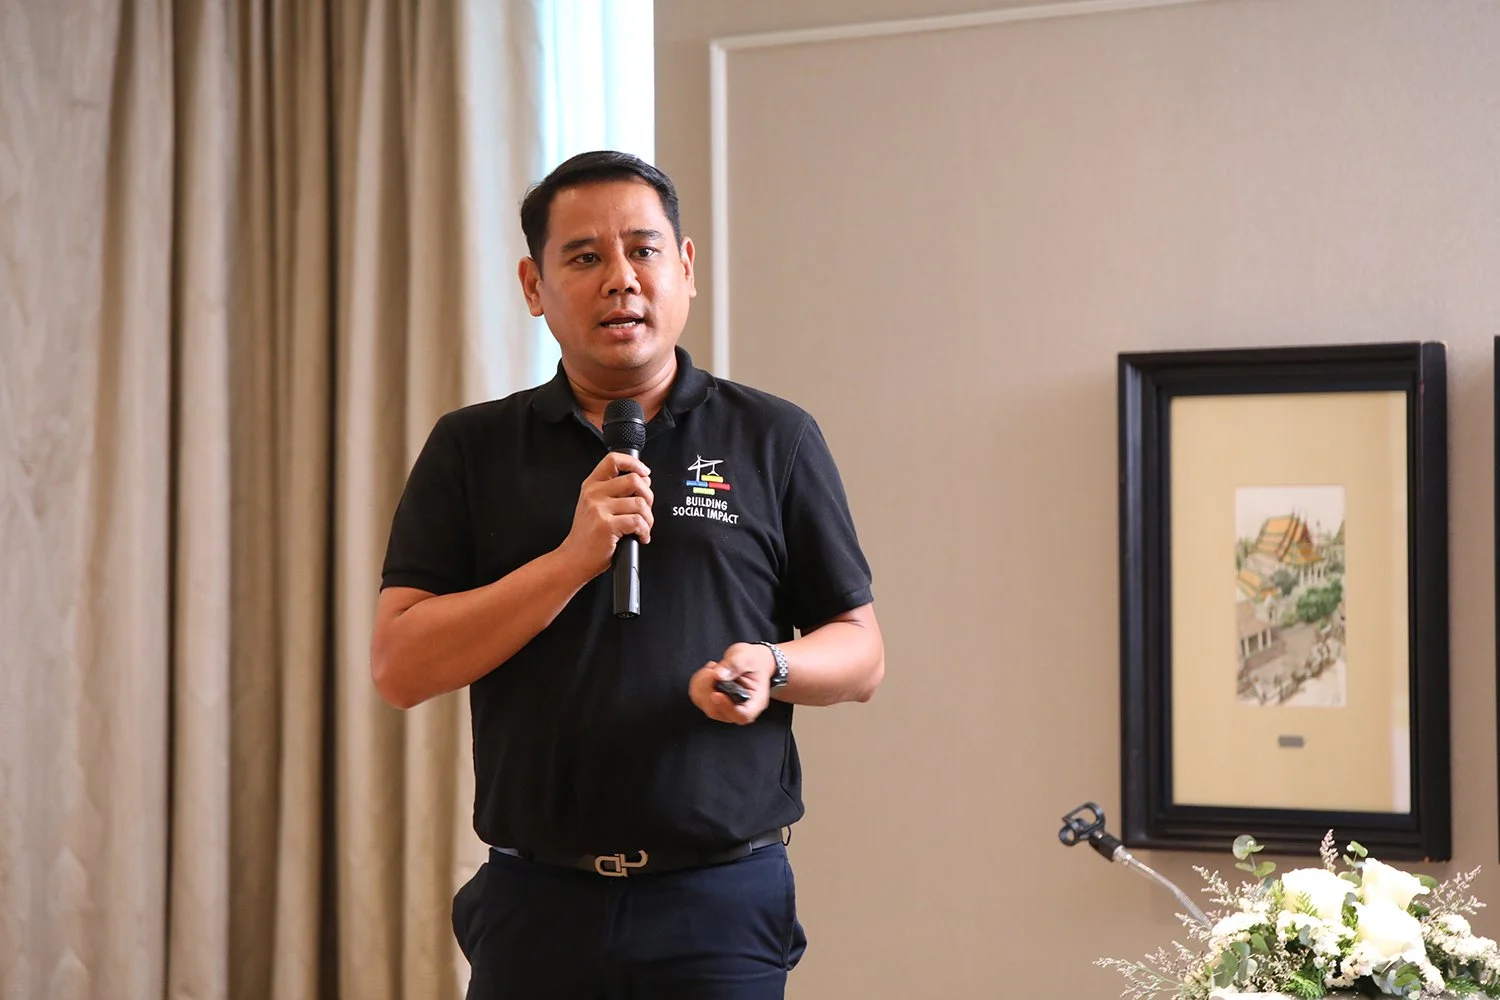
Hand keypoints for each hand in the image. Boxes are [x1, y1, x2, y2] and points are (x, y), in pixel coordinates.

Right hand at [557, 452, 652, 578]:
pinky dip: (645, 531)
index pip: (614, 460)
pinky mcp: (606, 526)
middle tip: (645, 510)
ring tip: (643, 528)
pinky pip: (638, 522)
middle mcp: (594, 494)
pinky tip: (640, 537)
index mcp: (592, 485)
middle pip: (634, 480)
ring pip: (640, 503)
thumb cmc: (588, 536)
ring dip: (649, 519)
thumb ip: (615, 491)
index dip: (634, 464)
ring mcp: (599, 509)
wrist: (574, 559)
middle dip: (648, 496)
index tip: (644, 473)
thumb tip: (643, 480)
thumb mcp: (594, 506)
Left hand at [689, 642, 776, 724]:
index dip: (727, 707)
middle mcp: (740, 708)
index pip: (742, 715)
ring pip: (704, 705)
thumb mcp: (747, 657)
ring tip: (713, 669)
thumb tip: (719, 675)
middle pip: (718, 712)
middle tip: (713, 671)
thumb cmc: (753, 660)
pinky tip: (709, 672)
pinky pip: (698, 697)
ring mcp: (725, 707)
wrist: (750, 659)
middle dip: (708, 690)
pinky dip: (697, 682)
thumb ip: (735, 665)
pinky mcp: (713, 702)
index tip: (717, 693)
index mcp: (755, 701)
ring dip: (702, 684)